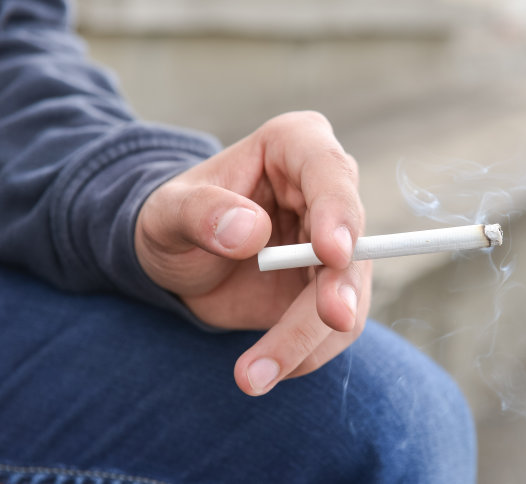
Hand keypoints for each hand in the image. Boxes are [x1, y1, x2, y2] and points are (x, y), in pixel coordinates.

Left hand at [134, 111, 371, 395]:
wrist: (180, 258)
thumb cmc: (174, 219)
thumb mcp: (167, 211)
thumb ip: (202, 213)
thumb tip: (250, 232)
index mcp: (295, 147)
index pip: (330, 172)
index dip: (338, 212)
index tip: (331, 253)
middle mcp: (325, 192)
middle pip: (352, 243)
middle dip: (340, 288)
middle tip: (330, 319)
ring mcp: (334, 243)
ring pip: (348, 295)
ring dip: (310, 339)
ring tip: (253, 376)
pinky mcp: (331, 287)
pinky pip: (335, 328)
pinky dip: (305, 354)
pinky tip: (265, 369)